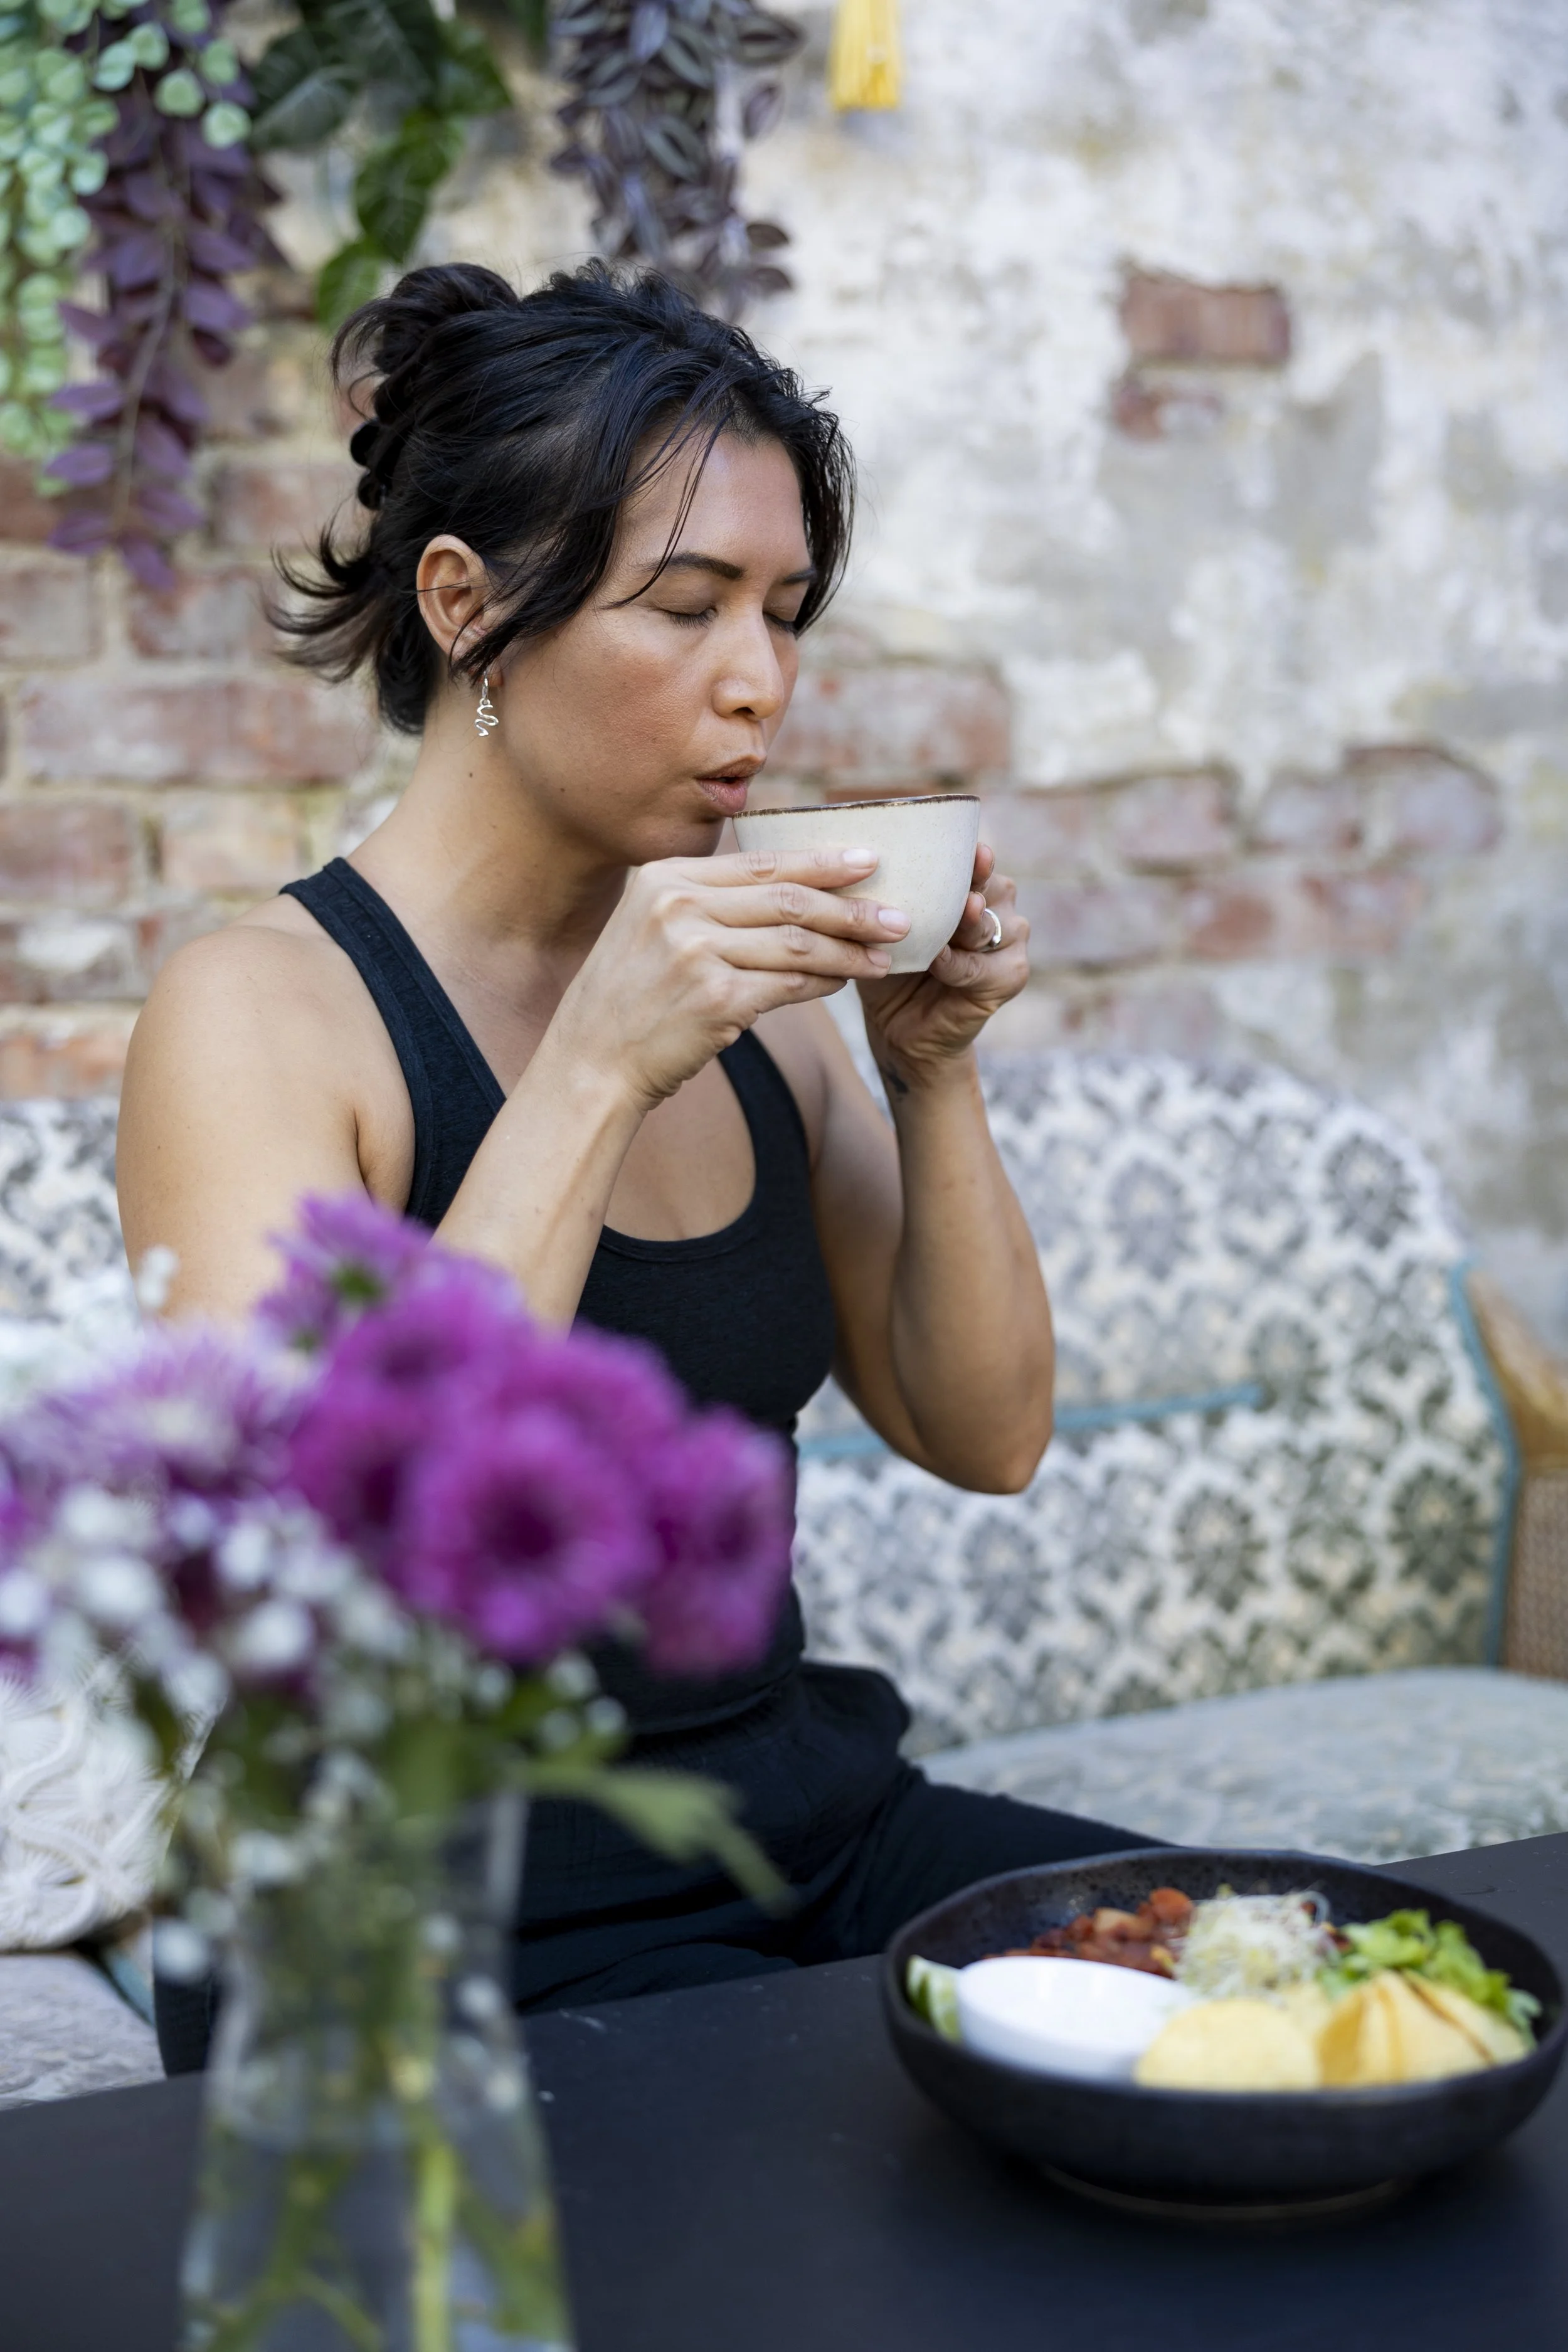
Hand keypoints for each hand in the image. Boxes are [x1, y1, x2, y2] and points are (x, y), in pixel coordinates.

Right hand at [555, 844, 908, 1107]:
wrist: (591, 1063)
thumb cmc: (630, 999)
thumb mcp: (652, 929)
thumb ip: (706, 902)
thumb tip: (790, 888)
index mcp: (664, 879)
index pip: (760, 863)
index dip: (820, 861)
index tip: (869, 859)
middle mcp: (677, 907)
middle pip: (786, 899)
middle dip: (851, 906)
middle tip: (898, 913)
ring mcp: (695, 952)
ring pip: (795, 942)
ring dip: (849, 948)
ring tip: (887, 953)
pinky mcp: (714, 999)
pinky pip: (787, 985)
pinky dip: (823, 982)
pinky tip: (846, 981)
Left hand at [856, 845, 1028, 1089]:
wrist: (900, 1028)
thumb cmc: (890, 968)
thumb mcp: (883, 928)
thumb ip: (886, 899)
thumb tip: (856, 862)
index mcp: (972, 886)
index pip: (974, 862)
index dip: (972, 855)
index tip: (972, 848)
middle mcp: (998, 907)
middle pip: (991, 888)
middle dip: (974, 885)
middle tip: (963, 885)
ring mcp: (1010, 941)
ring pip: (989, 926)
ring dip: (968, 924)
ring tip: (956, 917)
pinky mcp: (1011, 977)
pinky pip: (982, 967)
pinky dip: (958, 965)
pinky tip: (939, 961)